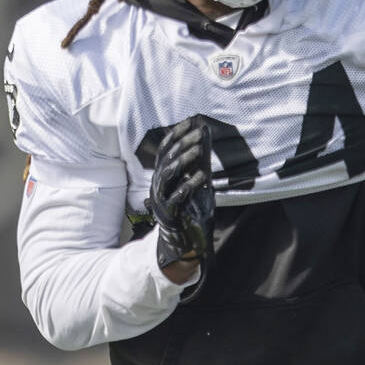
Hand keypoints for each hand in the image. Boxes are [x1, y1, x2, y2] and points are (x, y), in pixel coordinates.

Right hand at [148, 117, 214, 275]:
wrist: (185, 242)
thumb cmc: (191, 210)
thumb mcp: (197, 185)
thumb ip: (199, 166)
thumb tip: (206, 143)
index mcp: (162, 176)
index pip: (165, 150)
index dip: (176, 135)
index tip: (190, 122)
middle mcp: (158, 185)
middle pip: (167, 159)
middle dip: (183, 144)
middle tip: (199, 133)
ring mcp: (161, 199)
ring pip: (168, 174)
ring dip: (184, 160)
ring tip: (199, 149)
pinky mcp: (169, 213)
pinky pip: (178, 196)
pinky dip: (190, 184)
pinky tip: (203, 176)